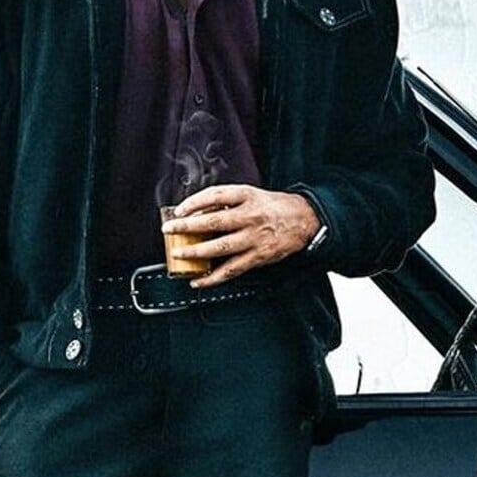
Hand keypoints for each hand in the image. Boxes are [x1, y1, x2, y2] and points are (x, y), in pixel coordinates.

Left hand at [161, 184, 319, 287]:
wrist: (305, 219)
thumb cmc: (275, 206)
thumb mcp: (253, 195)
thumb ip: (229, 203)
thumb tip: (200, 213)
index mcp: (248, 196)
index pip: (216, 196)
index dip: (195, 202)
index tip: (179, 210)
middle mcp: (251, 216)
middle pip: (214, 222)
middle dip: (188, 227)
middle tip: (170, 230)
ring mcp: (254, 238)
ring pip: (220, 247)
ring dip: (196, 252)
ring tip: (179, 255)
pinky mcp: (258, 256)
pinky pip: (231, 269)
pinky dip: (213, 277)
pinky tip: (198, 281)